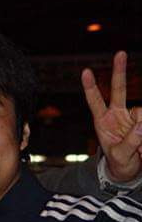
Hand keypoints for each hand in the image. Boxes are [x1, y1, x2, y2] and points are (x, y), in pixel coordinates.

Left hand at [83, 51, 141, 181]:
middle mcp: (117, 114)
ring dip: (141, 130)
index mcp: (103, 122)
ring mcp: (132, 116)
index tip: (85, 71)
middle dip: (119, 71)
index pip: (95, 101)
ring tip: (140, 149)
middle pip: (118, 89)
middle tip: (120, 53)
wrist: (130, 169)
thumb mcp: (121, 156)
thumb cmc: (120, 163)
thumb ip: (130, 142)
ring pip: (141, 111)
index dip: (90, 87)